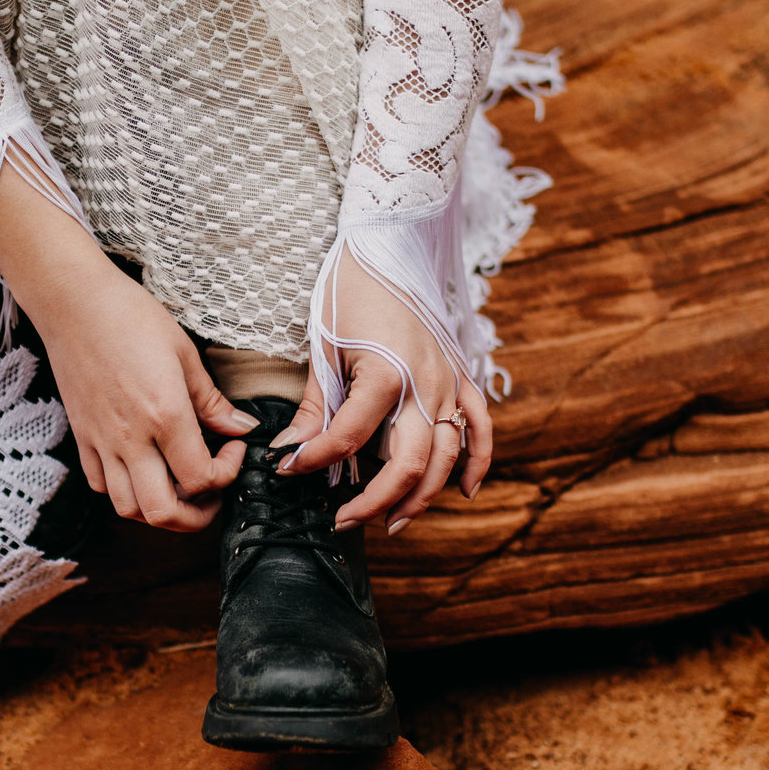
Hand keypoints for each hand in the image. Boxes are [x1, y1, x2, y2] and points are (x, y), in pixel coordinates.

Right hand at [0, 147, 252, 530]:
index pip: (201, 478)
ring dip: (158, 509)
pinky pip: (99, 485)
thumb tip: (241, 428)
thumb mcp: (184, 352)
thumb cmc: (130, 316)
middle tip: (211, 494)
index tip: (234, 448)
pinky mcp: (81, 436)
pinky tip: (141, 468)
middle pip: (163, 513)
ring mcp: (101, 441)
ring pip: (128, 508)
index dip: (227, 473)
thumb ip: (211, 400)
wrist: (72, 301)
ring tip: (177, 485)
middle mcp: (130, 438)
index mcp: (164, 415)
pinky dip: (124, 490)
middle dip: (195, 517)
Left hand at [280, 250, 492, 534]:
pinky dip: (478, 461)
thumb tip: (290, 450)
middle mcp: (425, 385)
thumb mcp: (324, 348)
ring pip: (445, 458)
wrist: (387, 247)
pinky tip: (465, 491)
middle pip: (407, 464)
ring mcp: (448, 384)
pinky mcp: (461, 377)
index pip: (347, 439)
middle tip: (343, 520)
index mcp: (385, 375)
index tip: (288, 469)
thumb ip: (315, 406)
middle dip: (374, 501)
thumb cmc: (350, 293)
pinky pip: (480, 427)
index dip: (313, 461)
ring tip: (392, 521)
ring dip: (422, 496)